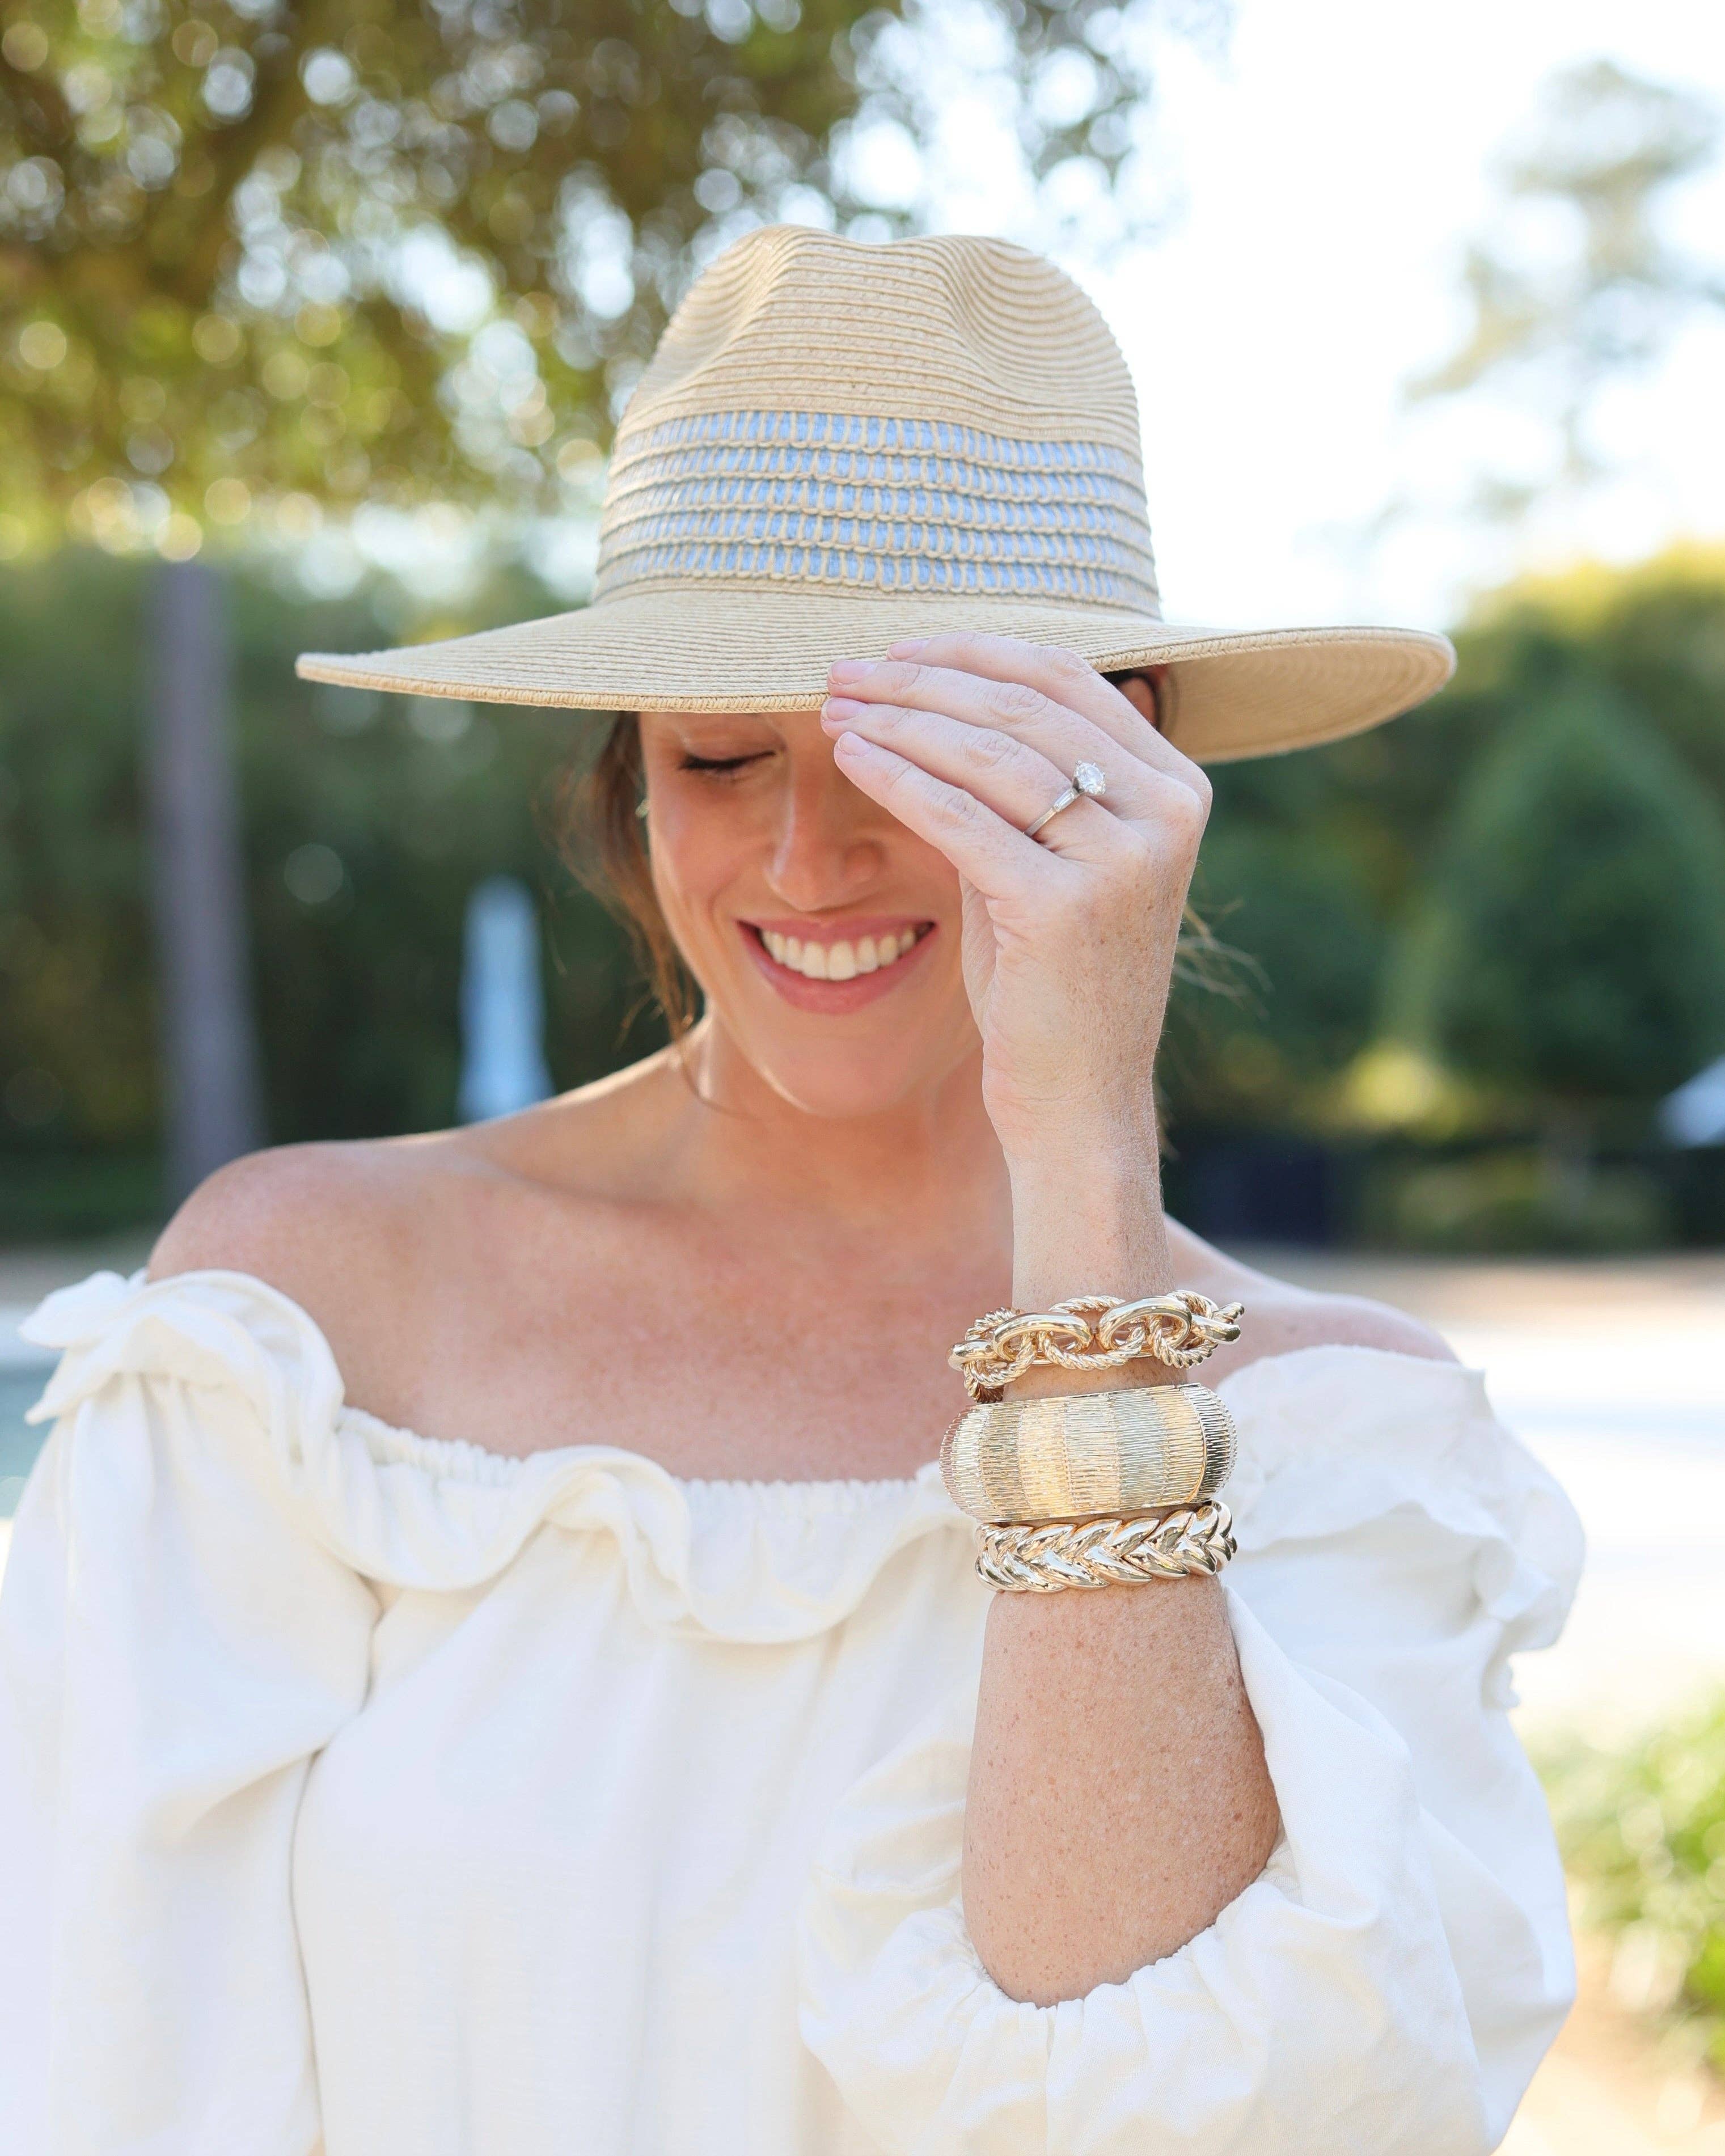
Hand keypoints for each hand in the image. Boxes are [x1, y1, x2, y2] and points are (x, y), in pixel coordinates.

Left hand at [821, 634, 1210, 1293]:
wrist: (1078, 1101)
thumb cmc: (1052, 984)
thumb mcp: (1051, 861)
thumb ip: (1024, 782)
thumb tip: (941, 689)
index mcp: (1176, 787)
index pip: (1067, 677)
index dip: (972, 651)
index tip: (896, 650)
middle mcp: (1165, 813)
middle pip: (1022, 706)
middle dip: (921, 679)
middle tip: (845, 670)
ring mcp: (1121, 859)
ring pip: (989, 754)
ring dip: (898, 720)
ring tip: (834, 706)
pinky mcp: (1064, 907)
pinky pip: (961, 818)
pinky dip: (896, 778)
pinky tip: (848, 756)